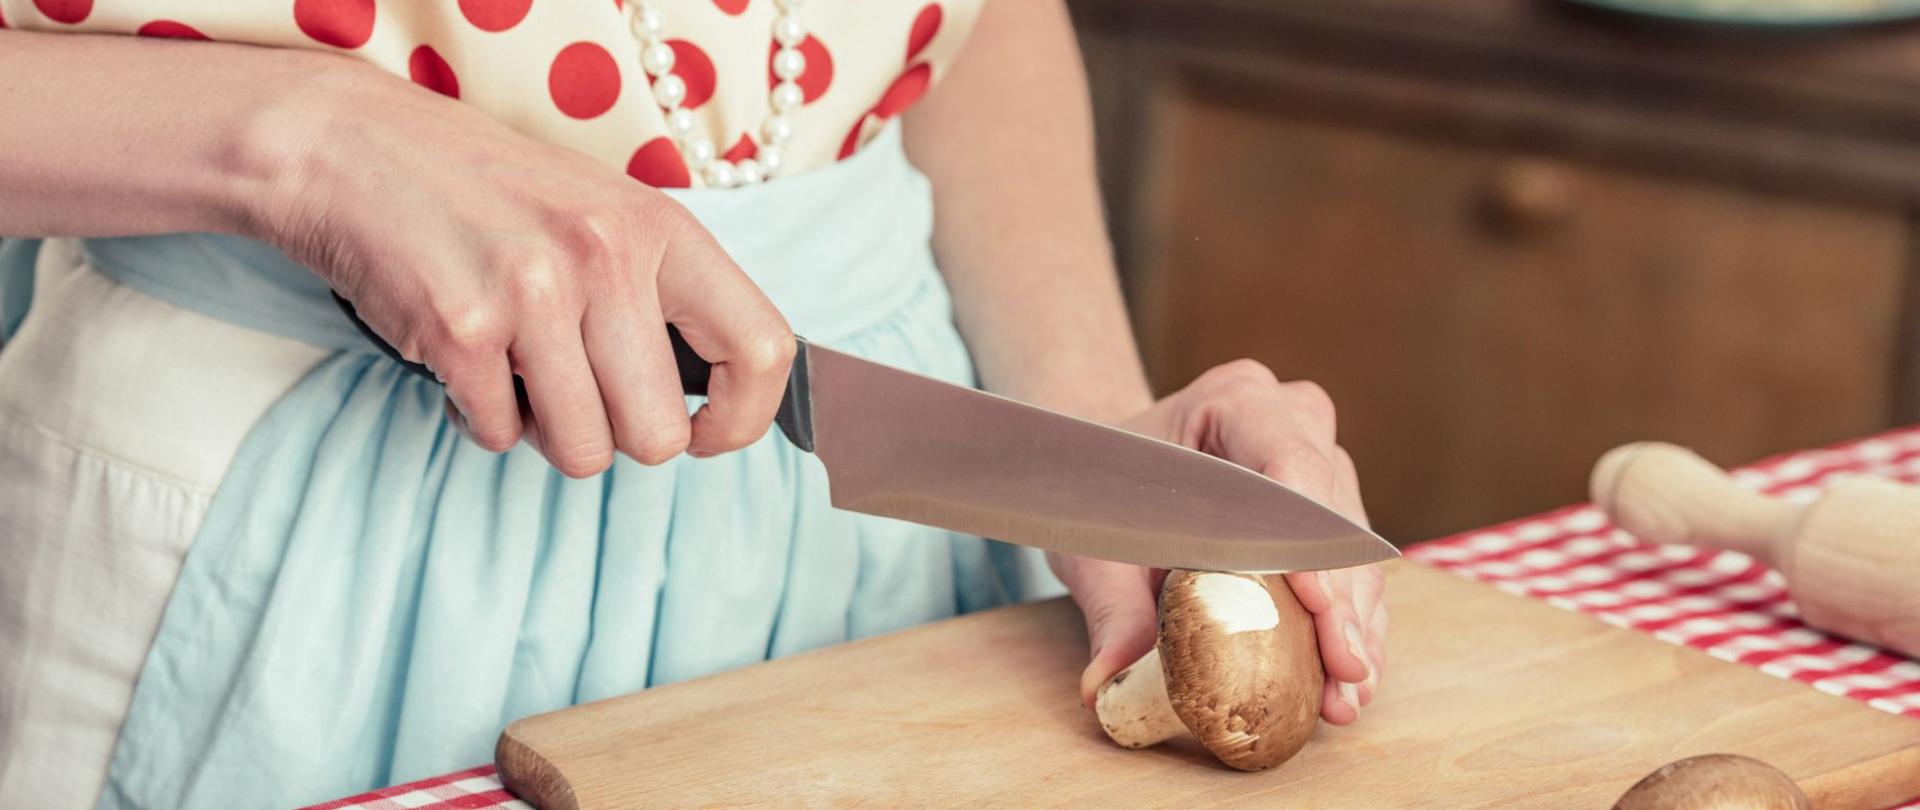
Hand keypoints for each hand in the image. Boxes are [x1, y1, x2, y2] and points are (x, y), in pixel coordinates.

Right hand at [249, 62, 792, 475]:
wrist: (353, 148)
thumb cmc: (487, 192)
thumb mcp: (602, 214)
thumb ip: (661, 293)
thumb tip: (716, 402)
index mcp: (660, 229)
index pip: (762, 349)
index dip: (743, 418)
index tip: (705, 433)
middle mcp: (606, 257)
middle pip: (658, 434)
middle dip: (616, 438)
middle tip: (577, 394)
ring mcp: (532, 294)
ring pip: (582, 451)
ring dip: (545, 432)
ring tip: (517, 373)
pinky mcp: (460, 331)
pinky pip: (499, 436)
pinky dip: (480, 419)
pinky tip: (463, 360)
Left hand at [1051, 360, 1386, 723]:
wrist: (1111, 465)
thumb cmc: (1103, 485)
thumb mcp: (1097, 540)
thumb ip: (1111, 607)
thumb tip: (1104, 682)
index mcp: (1237, 399)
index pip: (1292, 463)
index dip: (1308, 539)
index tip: (1316, 605)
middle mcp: (1294, 422)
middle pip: (1334, 516)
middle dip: (1340, 604)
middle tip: (1342, 671)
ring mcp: (1322, 463)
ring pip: (1354, 551)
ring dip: (1353, 627)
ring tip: (1346, 695)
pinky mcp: (1331, 512)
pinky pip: (1352, 572)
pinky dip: (1349, 628)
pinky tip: (1348, 683)